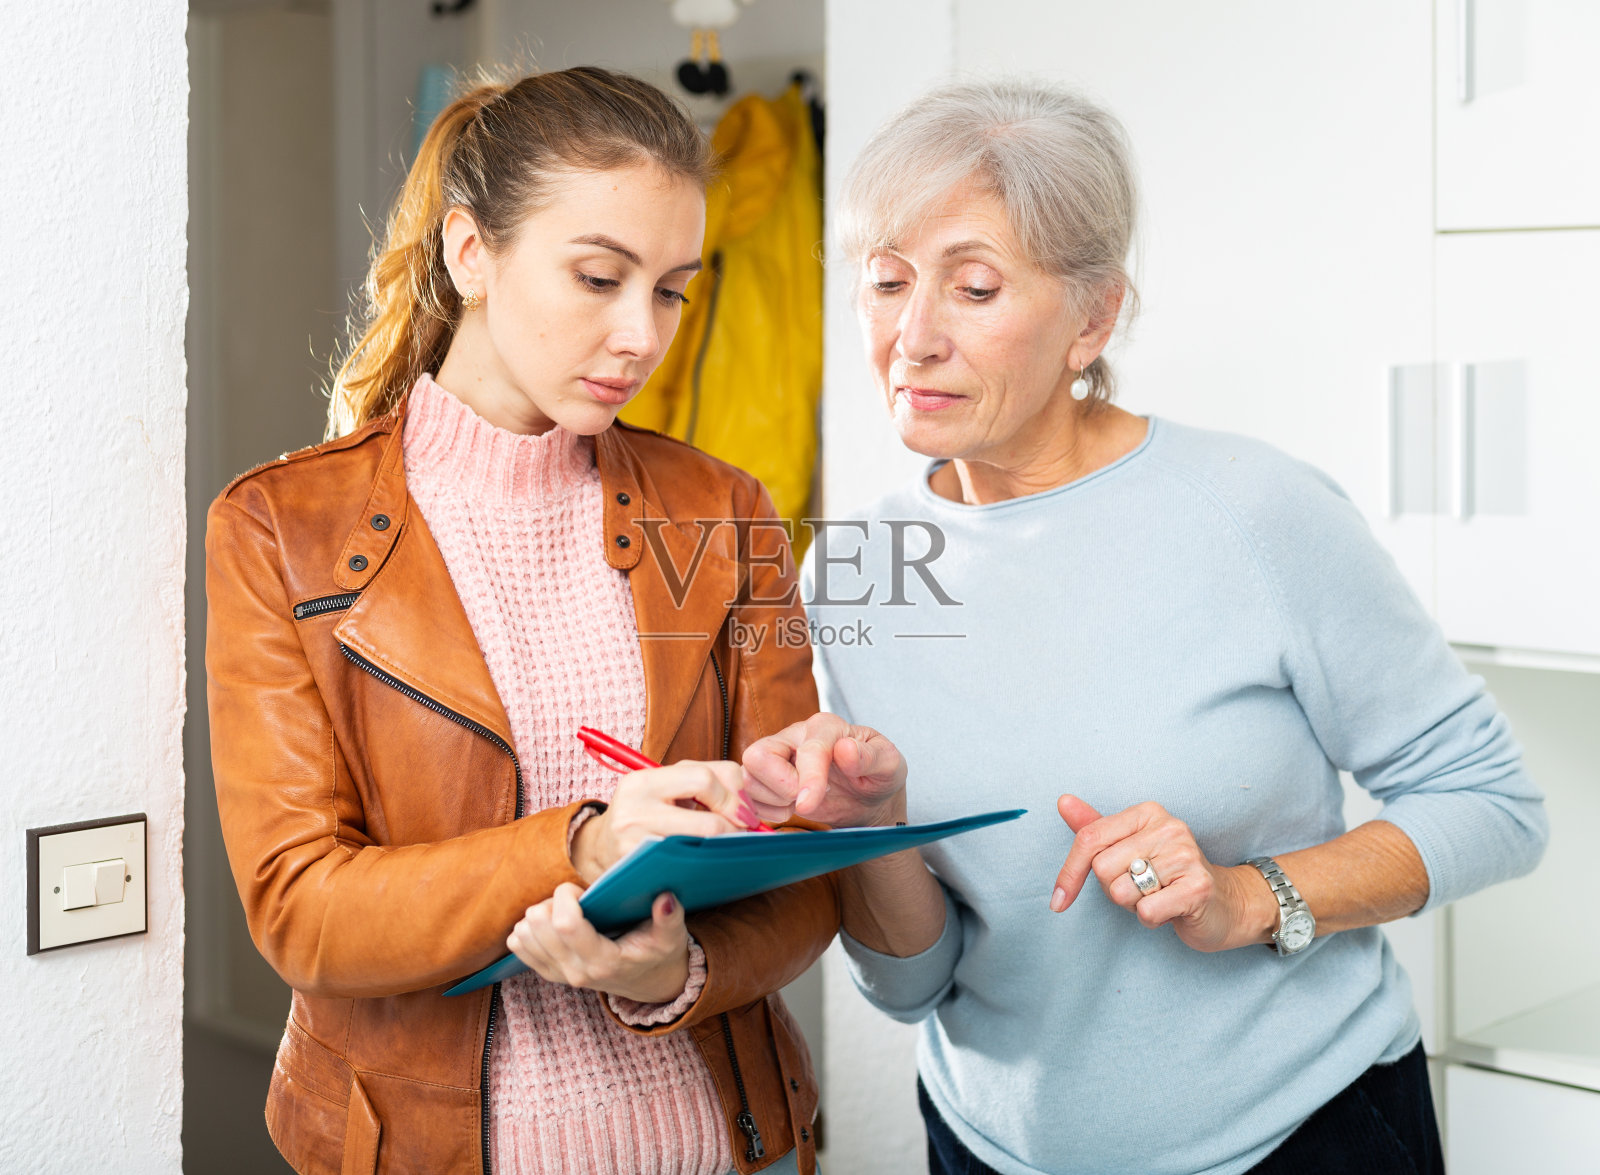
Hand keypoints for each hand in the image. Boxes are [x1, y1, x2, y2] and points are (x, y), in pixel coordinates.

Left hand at [507, 884, 692, 1003]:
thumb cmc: (658, 954)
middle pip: (537, 925)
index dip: (565, 897)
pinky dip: (529, 928)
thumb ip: (670, 918)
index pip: (566, 925)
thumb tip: (666, 898)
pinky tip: (552, 923)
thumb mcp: (671, 937)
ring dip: (539, 914)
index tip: (579, 889)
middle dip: (551, 901)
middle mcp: (575, 972)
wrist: (648, 983)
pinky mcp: (547, 972)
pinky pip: (518, 945)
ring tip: (564, 912)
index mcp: (603, 962)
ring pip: (523, 934)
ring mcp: (558, 974)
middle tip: (573, 900)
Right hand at [572, 760, 759, 883]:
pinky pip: (688, 868)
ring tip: (732, 844)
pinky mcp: (641, 873)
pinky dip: (708, 862)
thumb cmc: (644, 812)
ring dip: (727, 847)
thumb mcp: (664, 786)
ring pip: (702, 848)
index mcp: (642, 781)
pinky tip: (713, 859)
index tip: (746, 810)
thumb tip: (747, 799)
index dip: (734, 794)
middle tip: (745, 832)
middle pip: (709, 821)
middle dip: (736, 828)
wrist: (600, 849)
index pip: (703, 778)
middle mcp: (633, 811)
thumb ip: (704, 778)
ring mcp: (635, 846)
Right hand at [741, 711, 907, 827]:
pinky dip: (763, 809)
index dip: (807, 778)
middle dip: (778, 785)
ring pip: (747, 776)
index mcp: (825, 727)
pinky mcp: (768, 780)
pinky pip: (746, 794)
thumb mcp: (890, 765)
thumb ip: (872, 756)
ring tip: (799, 804)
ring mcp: (778, 758)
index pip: (806, 749)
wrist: (869, 798)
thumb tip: (845, 749)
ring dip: (771, 800)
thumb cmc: (878, 776)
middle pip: (757, 755)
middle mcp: (795, 737)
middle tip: (803, 800)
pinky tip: (788, 809)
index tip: (808, 805)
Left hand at [1050, 795, 1276, 952]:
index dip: (1068, 874)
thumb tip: (1063, 801)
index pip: (1089, 839)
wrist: (1224, 903)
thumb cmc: (1167, 875)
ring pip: (1121, 893)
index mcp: (1147, 813)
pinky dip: (1151, 919)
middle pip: (1102, 869)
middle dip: (1113, 889)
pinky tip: (1170, 909)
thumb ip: (1095, 827)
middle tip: (1140, 888)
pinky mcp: (1198, 888)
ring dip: (1133, 905)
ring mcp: (1186, 856)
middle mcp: (1168, 827)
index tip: (1059, 901)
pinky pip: (1146, 912)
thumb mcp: (1128, 847)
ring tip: (1157, 896)